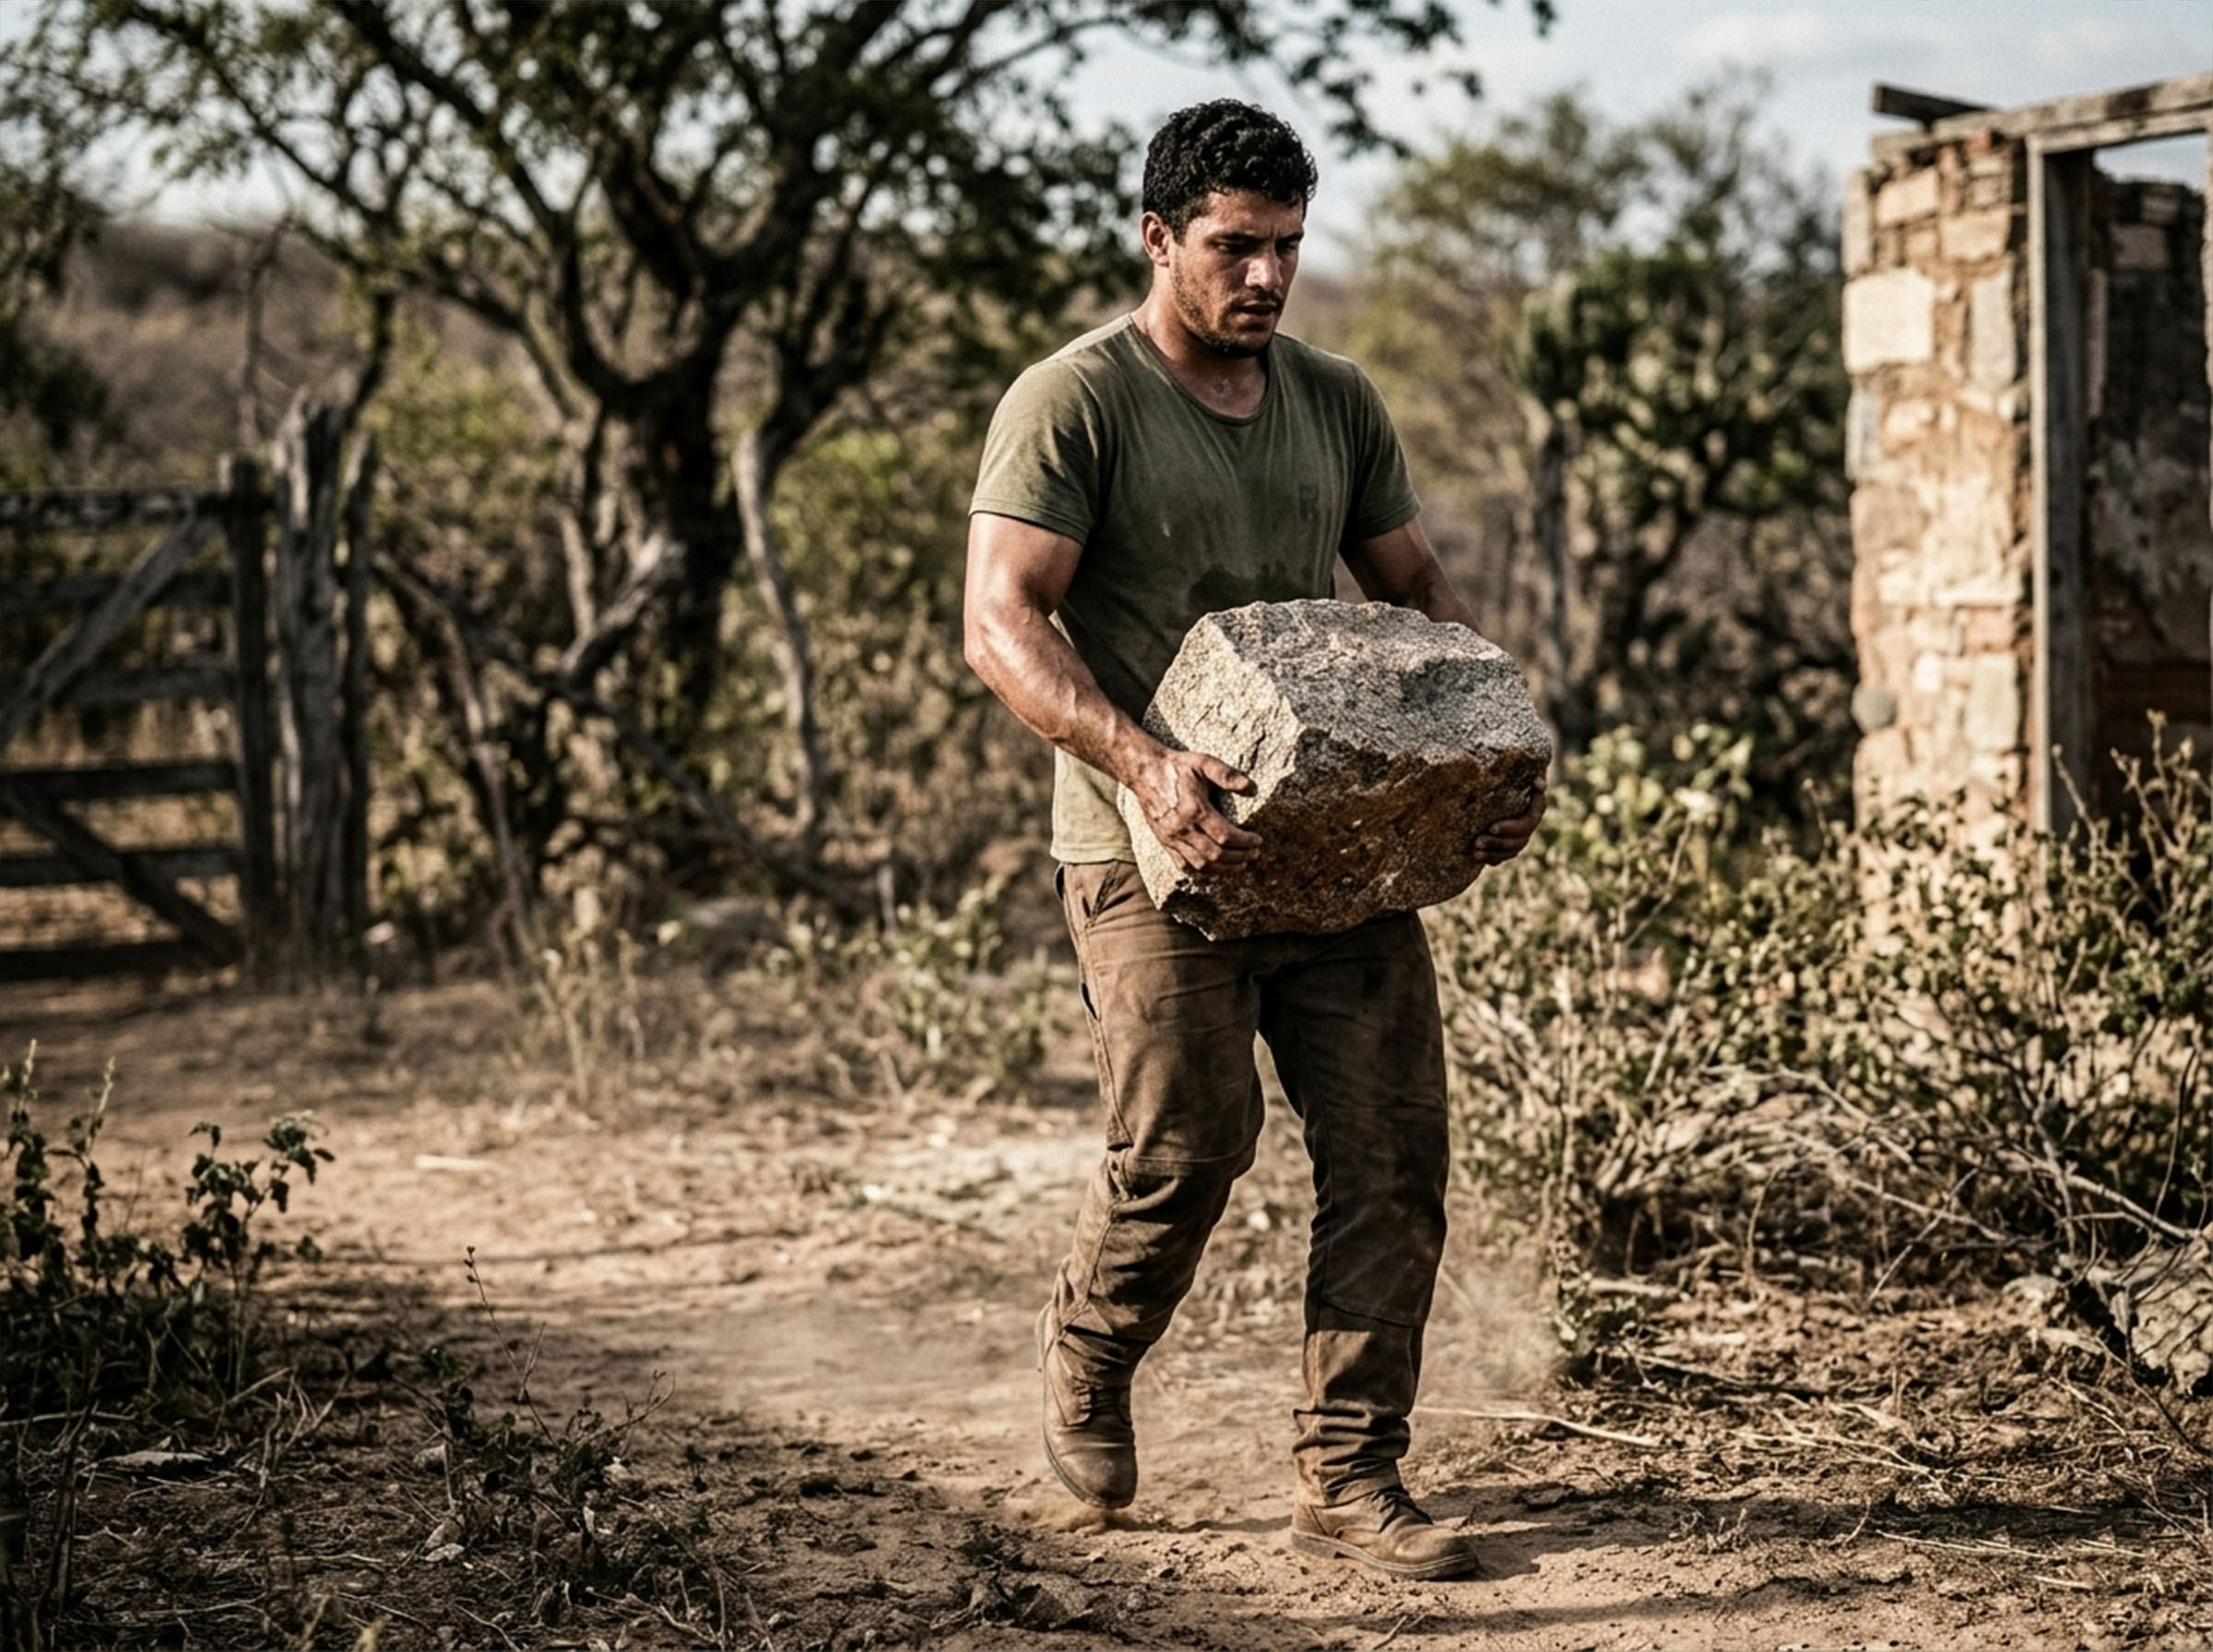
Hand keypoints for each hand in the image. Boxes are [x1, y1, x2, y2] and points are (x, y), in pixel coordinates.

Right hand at [1128, 746, 1259, 872]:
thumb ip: (1227, 775)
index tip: (1257, 840)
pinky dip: (1202, 871)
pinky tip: (1216, 868)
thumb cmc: (1178, 767)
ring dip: (1224, 869)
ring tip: (1240, 865)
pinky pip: (1184, 865)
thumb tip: (1251, 788)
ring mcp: (1171, 838)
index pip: (1225, 835)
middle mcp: (1182, 828)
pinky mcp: (1164, 842)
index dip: (1245, 842)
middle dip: (1239, 857)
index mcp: (1194, 810)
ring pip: (1201, 865)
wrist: (1145, 772)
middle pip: (1215, 854)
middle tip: (1254, 854)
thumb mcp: (1204, 762)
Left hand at [1472, 775, 1546, 865]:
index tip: (1492, 827)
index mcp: (1534, 806)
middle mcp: (1529, 824)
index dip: (1513, 824)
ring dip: (1494, 850)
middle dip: (1500, 840)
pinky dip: (1491, 858)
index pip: (1534, 814)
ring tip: (1476, 848)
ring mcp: (1519, 838)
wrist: (1493, 794)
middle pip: (1520, 835)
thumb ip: (1524, 776)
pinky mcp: (1507, 848)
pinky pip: (1502, 857)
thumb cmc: (1504, 780)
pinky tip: (1477, 856)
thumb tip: (1538, 781)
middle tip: (1479, 839)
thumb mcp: (1511, 775)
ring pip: (1512, 849)